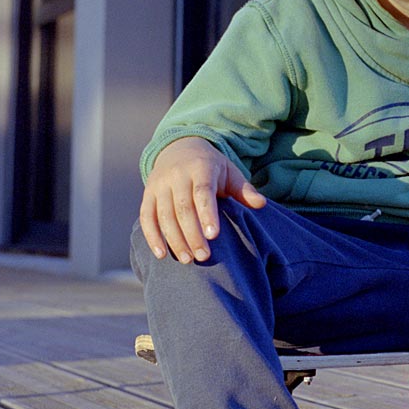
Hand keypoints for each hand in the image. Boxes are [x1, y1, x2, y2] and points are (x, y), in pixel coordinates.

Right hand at [139, 136, 265, 261]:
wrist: (180, 148)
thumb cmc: (212, 168)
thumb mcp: (230, 172)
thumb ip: (244, 190)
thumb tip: (261, 204)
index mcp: (200, 168)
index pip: (202, 192)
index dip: (207, 214)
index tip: (214, 235)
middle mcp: (176, 176)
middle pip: (182, 208)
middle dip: (192, 234)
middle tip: (203, 256)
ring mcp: (159, 185)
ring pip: (164, 215)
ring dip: (174, 239)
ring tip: (187, 260)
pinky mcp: (148, 195)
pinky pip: (147, 217)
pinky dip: (152, 236)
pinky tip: (161, 255)